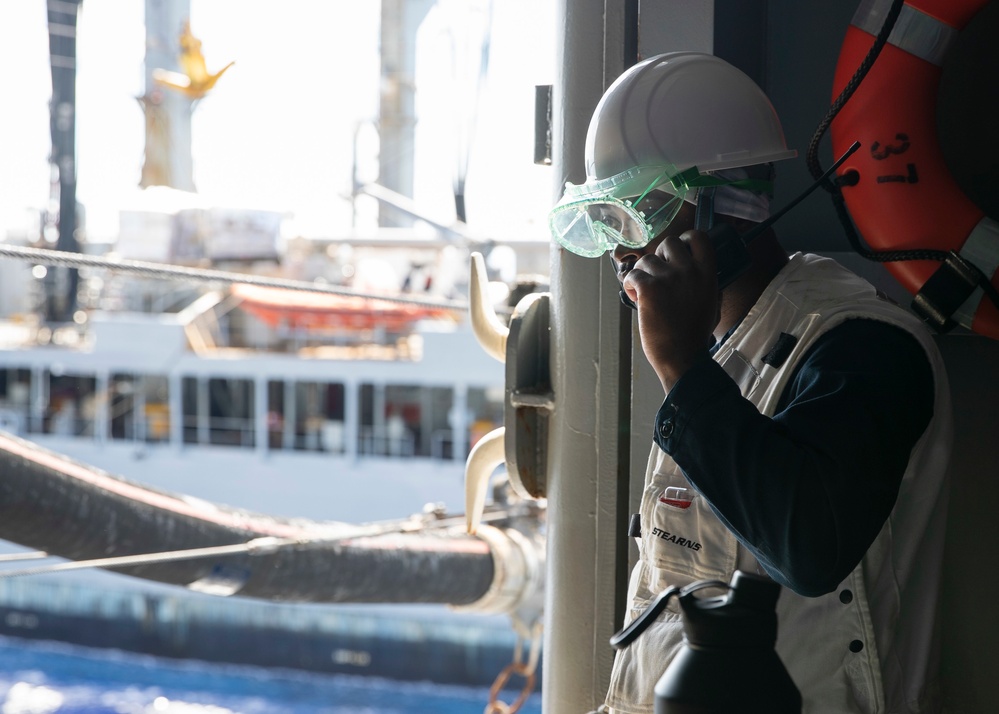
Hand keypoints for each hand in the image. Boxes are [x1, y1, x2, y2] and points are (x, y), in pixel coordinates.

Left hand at [622, 230, 719, 390]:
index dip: (685, 239)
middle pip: (669, 242)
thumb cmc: (694, 335)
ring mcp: (668, 279)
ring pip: (647, 260)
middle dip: (659, 255)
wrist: (682, 357)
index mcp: (707, 274)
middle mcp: (689, 271)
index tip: (677, 250)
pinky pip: (632, 275)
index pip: (698, 237)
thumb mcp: (711, 302)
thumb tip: (693, 269)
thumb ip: (703, 282)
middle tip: (657, 272)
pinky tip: (635, 296)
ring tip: (645, 291)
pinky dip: (630, 285)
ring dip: (642, 273)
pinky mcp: (649, 290)